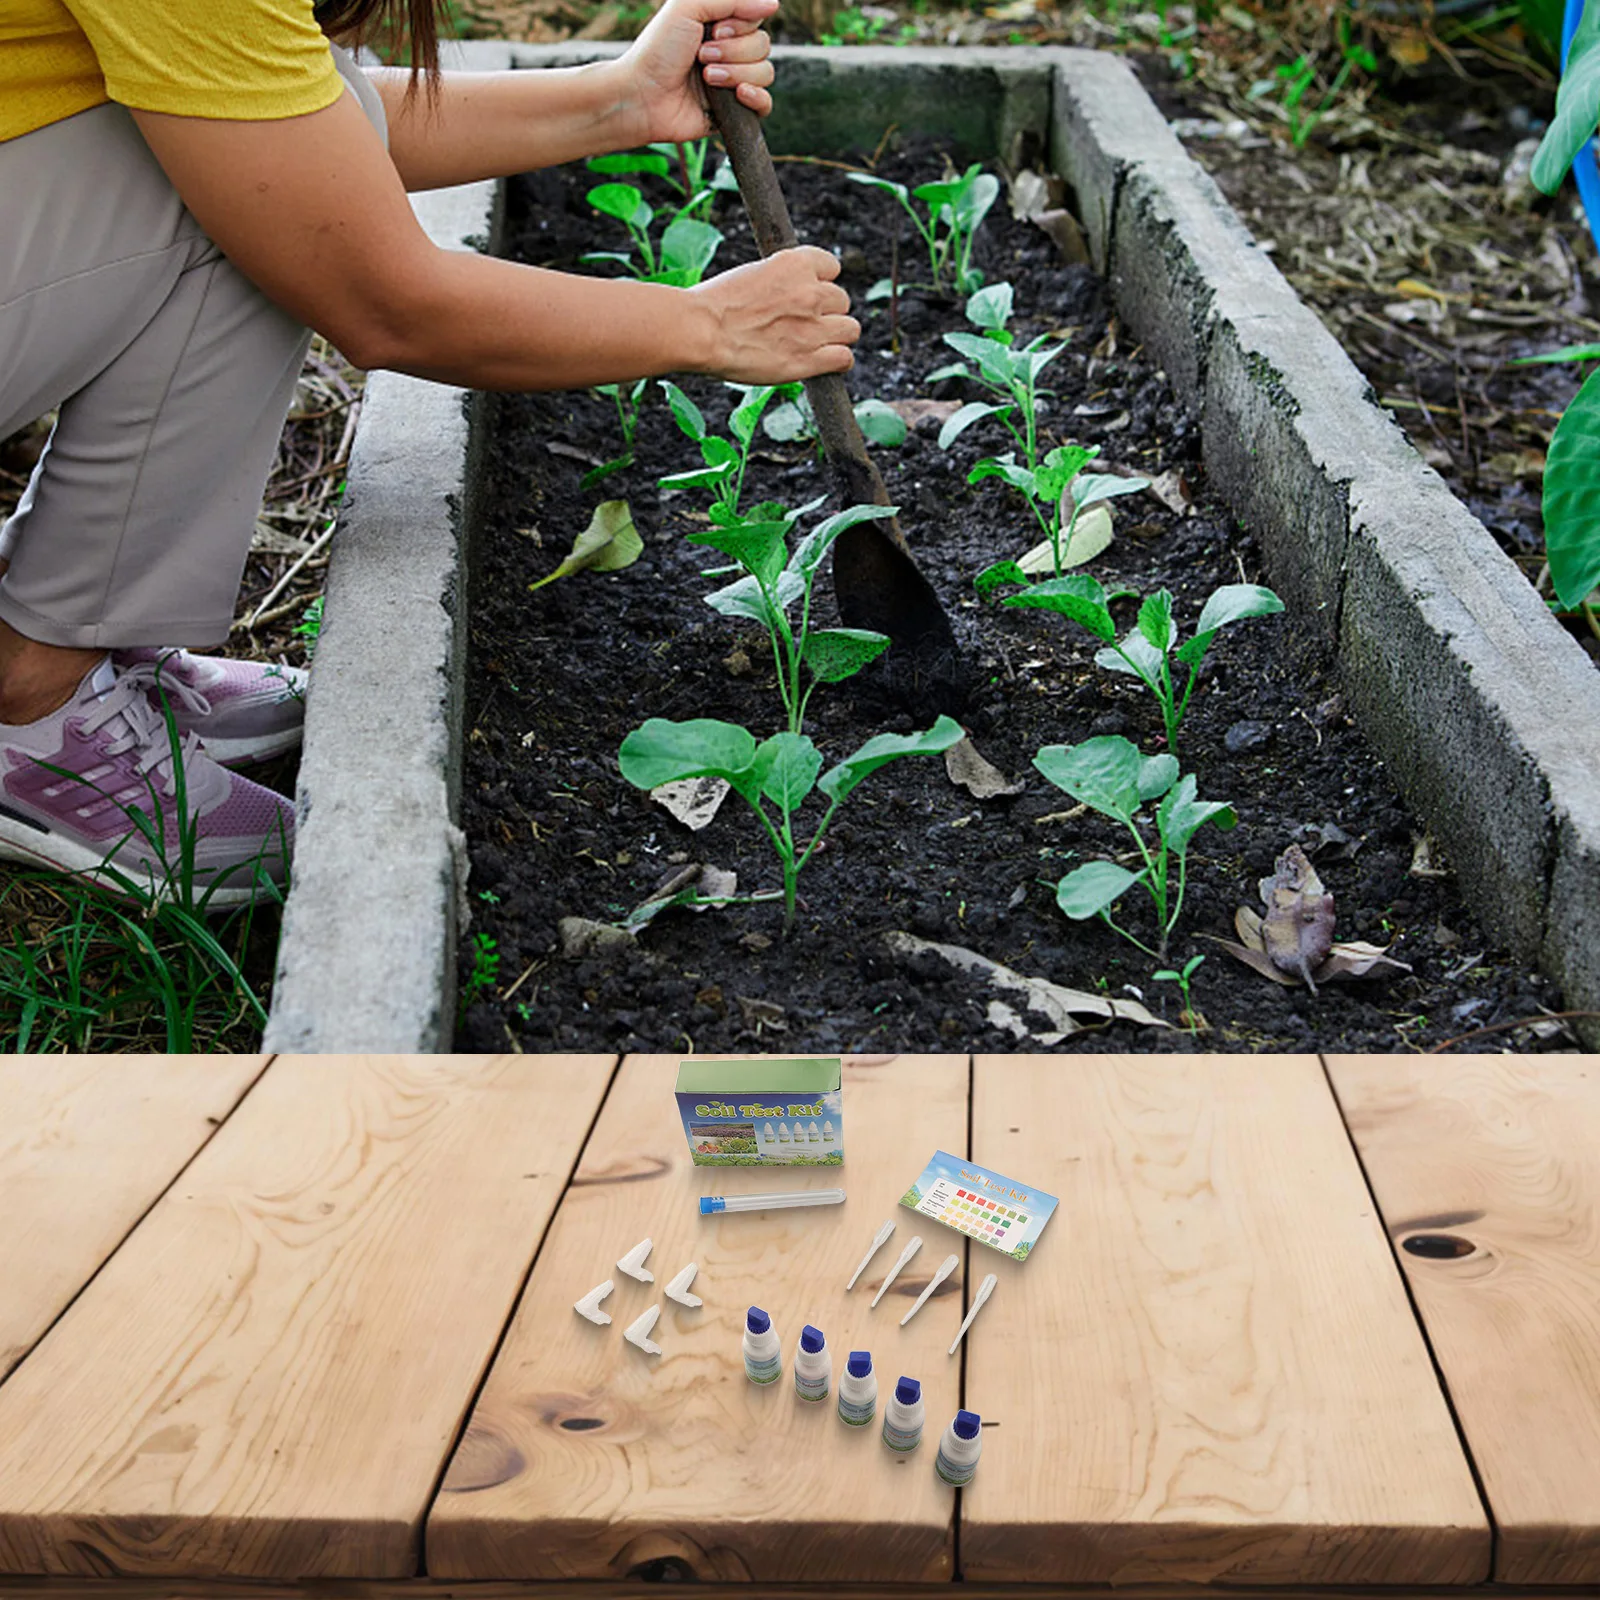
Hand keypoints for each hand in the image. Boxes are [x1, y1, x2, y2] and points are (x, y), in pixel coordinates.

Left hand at [615, 0, 778, 147]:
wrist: (643, 97)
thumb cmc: (658, 50)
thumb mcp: (688, 7)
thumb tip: (773, 3)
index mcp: (720, 24)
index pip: (755, 17)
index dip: (741, 24)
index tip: (715, 29)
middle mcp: (729, 52)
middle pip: (763, 45)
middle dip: (733, 51)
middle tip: (702, 57)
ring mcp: (733, 82)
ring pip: (765, 72)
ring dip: (736, 73)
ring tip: (707, 79)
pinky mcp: (735, 112)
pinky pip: (766, 104)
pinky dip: (756, 98)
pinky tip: (738, 95)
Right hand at [688, 246, 859, 382]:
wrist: (701, 331)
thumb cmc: (714, 304)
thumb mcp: (751, 273)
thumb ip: (779, 280)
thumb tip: (787, 292)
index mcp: (795, 264)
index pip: (832, 267)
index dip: (821, 282)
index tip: (809, 294)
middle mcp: (810, 292)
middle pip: (842, 300)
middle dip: (827, 311)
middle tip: (806, 324)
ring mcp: (813, 327)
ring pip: (850, 328)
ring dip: (837, 336)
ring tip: (817, 344)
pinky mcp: (809, 359)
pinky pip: (844, 358)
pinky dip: (839, 361)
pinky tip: (827, 362)